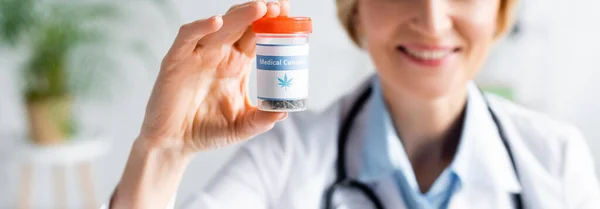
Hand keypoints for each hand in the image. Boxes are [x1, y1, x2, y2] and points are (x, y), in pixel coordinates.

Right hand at [138, 0, 290, 153]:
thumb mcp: (242, 127)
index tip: (289, 13)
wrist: (175, 144)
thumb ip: (261, 120)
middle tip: (278, 6)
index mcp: (237, 64)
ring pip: (220, 26)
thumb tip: (284, 111)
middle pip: (242, 24)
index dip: (272, 23)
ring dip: (240, 15)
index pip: (257, 36)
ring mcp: (198, 55)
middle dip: (260, 12)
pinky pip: (188, 37)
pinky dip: (201, 27)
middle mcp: (219, 54)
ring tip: (260, 7)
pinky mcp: (176, 61)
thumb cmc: (207, 131)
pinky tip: (217, 22)